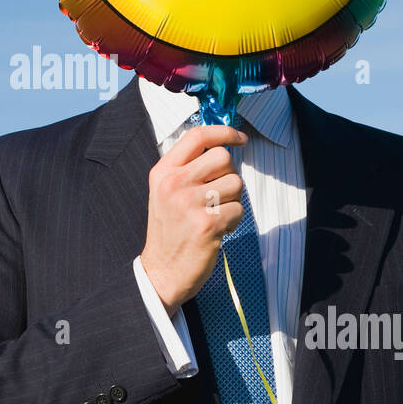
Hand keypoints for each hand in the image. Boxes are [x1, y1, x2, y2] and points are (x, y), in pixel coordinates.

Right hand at [140, 124, 247, 311]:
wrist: (161, 271)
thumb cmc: (170, 230)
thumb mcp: (165, 192)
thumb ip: (187, 168)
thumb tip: (223, 146)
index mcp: (162, 172)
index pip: (197, 136)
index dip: (224, 132)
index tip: (240, 139)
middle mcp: (173, 184)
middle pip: (223, 158)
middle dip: (229, 175)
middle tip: (218, 196)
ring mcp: (189, 203)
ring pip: (235, 183)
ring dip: (233, 200)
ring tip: (215, 214)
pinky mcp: (207, 223)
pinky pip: (238, 209)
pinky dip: (234, 220)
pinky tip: (217, 230)